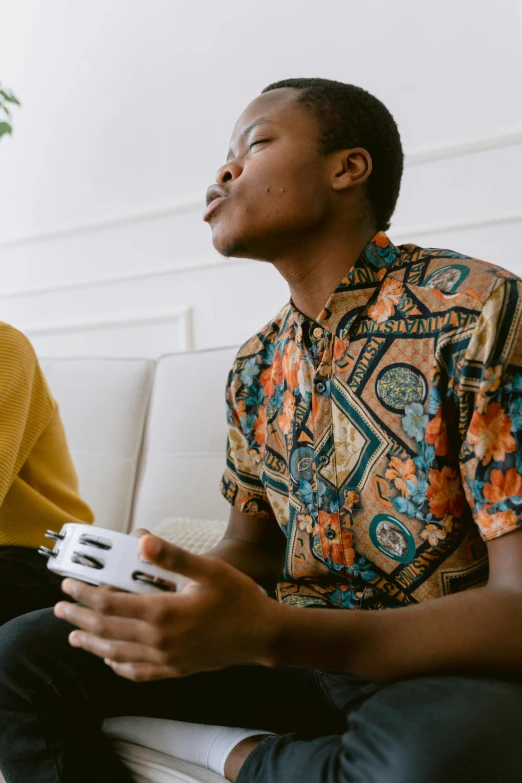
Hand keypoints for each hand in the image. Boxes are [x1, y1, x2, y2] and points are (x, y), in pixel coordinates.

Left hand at [54, 534, 282, 679]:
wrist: (262, 635)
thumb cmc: (238, 598)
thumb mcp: (208, 569)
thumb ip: (172, 557)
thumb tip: (142, 539)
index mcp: (162, 613)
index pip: (110, 604)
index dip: (85, 594)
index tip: (67, 585)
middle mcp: (158, 640)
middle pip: (106, 630)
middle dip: (79, 618)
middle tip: (59, 609)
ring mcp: (165, 660)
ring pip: (115, 653)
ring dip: (91, 643)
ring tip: (74, 635)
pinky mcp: (175, 670)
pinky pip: (137, 672)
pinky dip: (117, 665)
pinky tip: (110, 659)